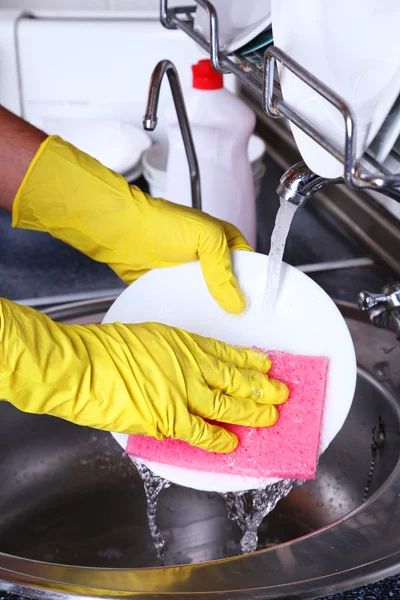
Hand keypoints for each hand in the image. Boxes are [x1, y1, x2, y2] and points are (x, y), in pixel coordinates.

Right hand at [0, 299, 287, 451]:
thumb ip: (170, 354)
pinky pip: (203, 433)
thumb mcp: (147, 337)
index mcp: (185, 343)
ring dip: (252, 412)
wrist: (83, 366)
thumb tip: (183, 371)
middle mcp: (191, 366)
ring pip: (228, 405)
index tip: (267, 365)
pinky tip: (233, 443)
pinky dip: (220, 440)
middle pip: (236, 379)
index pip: (228, 354)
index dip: (250, 362)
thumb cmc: (105, 348)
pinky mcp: (170, 418)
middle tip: (282, 393)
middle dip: (262, 388)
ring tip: (270, 417)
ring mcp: (184, 393)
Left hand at [13, 136, 251, 313]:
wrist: (121, 232)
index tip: (260, 310)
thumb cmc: (163, 225)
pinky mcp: (172, 290)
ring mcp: (191, 277)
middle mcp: (210, 261)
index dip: (255, 287)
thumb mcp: (206, 237)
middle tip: (244, 330)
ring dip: (213, 314)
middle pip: (230, 288)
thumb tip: (238, 304)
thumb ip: (223, 270)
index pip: (249, 268)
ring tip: (224, 336)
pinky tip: (199, 331)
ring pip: (210, 300)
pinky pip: (188, 306)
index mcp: (225, 242)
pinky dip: (193, 316)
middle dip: (235, 305)